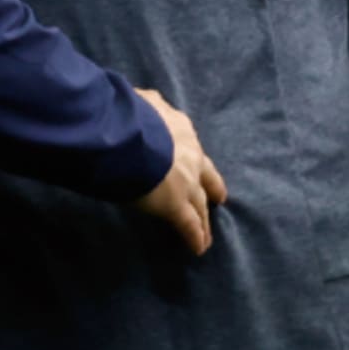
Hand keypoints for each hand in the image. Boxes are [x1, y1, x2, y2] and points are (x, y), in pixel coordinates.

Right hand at [132, 88, 226, 254]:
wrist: (129, 138)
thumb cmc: (129, 115)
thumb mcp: (140, 101)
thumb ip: (146, 106)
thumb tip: (140, 104)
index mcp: (180, 128)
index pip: (189, 144)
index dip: (192, 156)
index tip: (194, 163)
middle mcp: (190, 155)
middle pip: (207, 176)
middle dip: (212, 187)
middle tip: (219, 197)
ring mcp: (187, 182)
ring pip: (201, 204)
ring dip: (204, 219)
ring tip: (207, 233)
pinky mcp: (177, 206)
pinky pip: (189, 225)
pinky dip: (195, 237)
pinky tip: (198, 247)